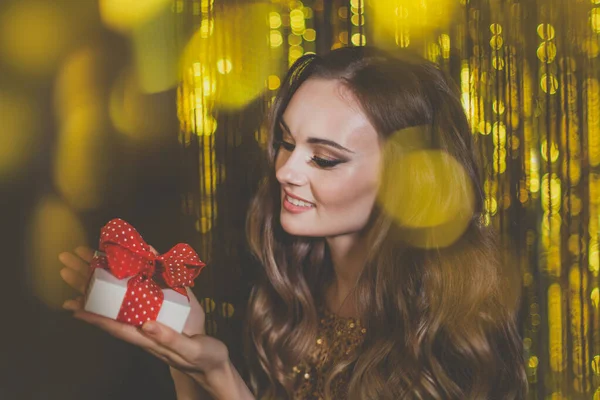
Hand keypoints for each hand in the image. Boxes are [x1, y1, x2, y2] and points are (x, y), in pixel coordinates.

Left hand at [59, 246, 240, 397]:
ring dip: (105, 274)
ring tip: (86, 255)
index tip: (70, 304)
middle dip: (88, 284)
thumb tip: (147, 325)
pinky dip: (138, 271)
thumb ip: (168, 338)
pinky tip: (129, 259)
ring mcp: (155, 313)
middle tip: (66, 262)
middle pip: (111, 304)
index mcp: (147, 337)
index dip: (92, 315)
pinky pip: (147, 286)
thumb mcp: (189, 350)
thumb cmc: (202, 358)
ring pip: (124, 293)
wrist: (215, 359)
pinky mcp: (169, 304)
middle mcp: (145, 324)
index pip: (113, 325)